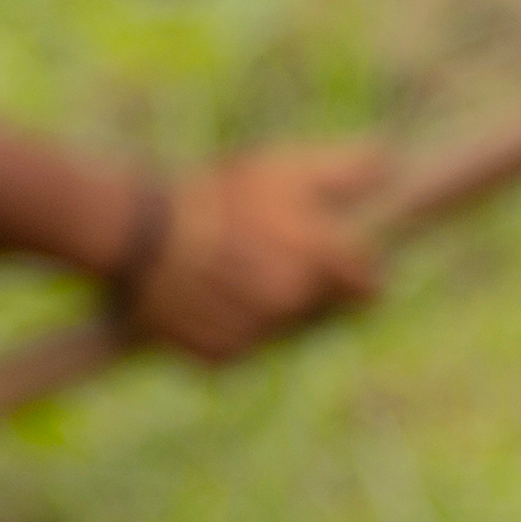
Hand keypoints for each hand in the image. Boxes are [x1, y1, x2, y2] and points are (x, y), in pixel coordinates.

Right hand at [122, 142, 385, 360]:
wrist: (129, 233)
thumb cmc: (209, 195)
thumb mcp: (275, 167)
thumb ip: (343, 169)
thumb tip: (391, 162)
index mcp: (317, 259)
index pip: (370, 286)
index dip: (354, 270)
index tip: (332, 254)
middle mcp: (294, 305)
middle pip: (325, 311)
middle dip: (306, 287)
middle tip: (267, 255)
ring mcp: (257, 337)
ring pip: (283, 332)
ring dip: (270, 309)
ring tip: (232, 271)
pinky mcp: (221, 359)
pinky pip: (243, 349)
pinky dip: (231, 329)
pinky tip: (207, 297)